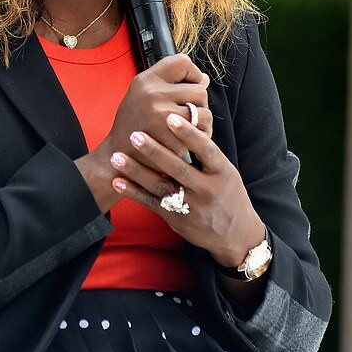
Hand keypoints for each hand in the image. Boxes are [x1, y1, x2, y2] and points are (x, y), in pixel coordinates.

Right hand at [75, 54, 210, 212]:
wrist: (118, 159)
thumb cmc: (133, 127)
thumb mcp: (143, 97)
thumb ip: (170, 86)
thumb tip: (204, 78)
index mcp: (144, 81)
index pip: (182, 62)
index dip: (191, 74)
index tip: (188, 89)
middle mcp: (152, 93)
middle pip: (199, 89)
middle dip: (199, 104)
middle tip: (187, 116)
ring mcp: (161, 115)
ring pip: (204, 112)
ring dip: (203, 123)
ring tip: (190, 130)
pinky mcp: (171, 137)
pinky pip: (201, 133)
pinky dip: (199, 139)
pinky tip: (187, 142)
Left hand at [109, 112, 264, 268]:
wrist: (235, 235)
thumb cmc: (226, 193)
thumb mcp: (226, 172)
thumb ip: (205, 153)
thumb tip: (183, 122)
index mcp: (223, 173)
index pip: (205, 149)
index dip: (188, 133)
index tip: (170, 117)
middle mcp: (208, 190)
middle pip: (178, 168)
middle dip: (154, 151)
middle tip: (134, 134)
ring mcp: (191, 207)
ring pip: (160, 186)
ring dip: (136, 171)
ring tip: (116, 156)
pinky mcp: (176, 219)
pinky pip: (152, 203)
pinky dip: (133, 192)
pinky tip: (117, 181)